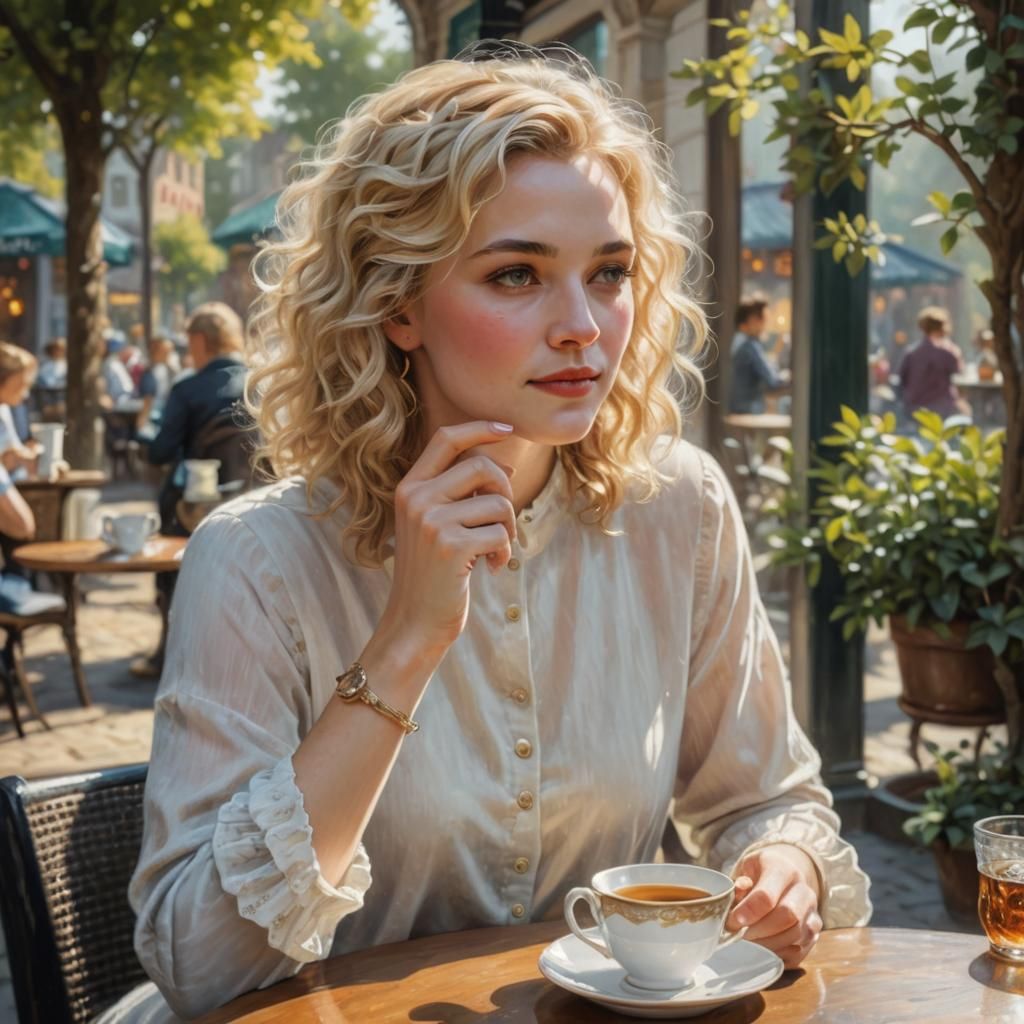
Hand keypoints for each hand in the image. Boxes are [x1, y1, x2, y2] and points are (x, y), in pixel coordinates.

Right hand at [382, 421, 516, 654]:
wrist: (414, 622)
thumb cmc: (433, 574)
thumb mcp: (437, 525)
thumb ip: (461, 493)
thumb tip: (506, 466)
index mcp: (409, 488)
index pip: (446, 439)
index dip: (480, 428)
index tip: (507, 429)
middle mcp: (416, 498)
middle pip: (481, 466)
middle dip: (505, 490)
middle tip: (503, 520)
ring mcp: (432, 521)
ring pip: (498, 503)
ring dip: (507, 529)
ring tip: (494, 552)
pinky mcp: (452, 546)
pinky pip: (501, 534)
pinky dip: (504, 553)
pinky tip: (491, 568)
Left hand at [727, 844, 821, 968]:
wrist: (782, 876)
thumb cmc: (757, 874)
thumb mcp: (745, 870)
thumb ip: (740, 883)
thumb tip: (739, 890)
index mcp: (782, 869)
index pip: (767, 895)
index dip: (749, 912)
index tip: (733, 921)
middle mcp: (803, 889)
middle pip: (788, 916)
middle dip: (760, 930)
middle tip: (740, 936)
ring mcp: (812, 911)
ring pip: (796, 935)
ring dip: (769, 944)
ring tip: (749, 944)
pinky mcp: (814, 932)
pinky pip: (800, 950)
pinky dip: (779, 953)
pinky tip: (764, 949)